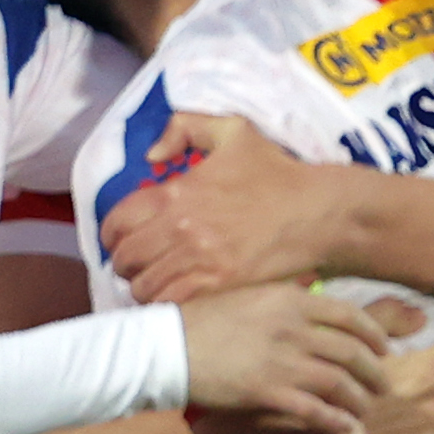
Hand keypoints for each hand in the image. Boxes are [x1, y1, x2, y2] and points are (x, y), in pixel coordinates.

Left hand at [106, 114, 349, 302]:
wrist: (319, 213)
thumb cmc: (279, 174)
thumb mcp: (234, 131)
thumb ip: (185, 127)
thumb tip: (151, 155)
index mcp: (176, 192)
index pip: (117, 223)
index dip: (114, 235)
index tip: (124, 241)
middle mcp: (180, 228)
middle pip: (125, 259)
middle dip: (127, 265)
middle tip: (142, 267)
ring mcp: (199, 261)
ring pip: (144, 287)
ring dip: (146, 288)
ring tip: (159, 285)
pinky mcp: (220, 287)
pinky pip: (173, 304)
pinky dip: (169, 305)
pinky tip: (180, 299)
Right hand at [175, 281, 391, 433]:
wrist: (167, 348)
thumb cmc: (203, 321)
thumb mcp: (249, 296)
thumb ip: (284, 299)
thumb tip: (313, 297)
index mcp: (290, 300)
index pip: (350, 315)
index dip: (375, 335)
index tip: (385, 349)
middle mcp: (293, 329)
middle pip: (353, 353)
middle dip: (375, 373)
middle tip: (383, 386)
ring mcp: (282, 361)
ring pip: (340, 383)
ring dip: (359, 400)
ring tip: (365, 410)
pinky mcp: (268, 393)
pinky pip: (316, 411)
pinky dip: (336, 421)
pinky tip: (345, 429)